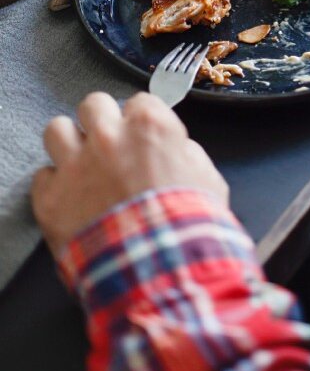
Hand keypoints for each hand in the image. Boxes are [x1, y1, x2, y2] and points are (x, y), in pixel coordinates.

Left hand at [32, 92, 228, 256]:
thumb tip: (174, 150)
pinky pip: (42, 177)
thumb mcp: (207, 177)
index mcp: (149, 125)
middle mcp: (108, 136)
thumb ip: (185, 152)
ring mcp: (75, 165)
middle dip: (101, 121)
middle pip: (93, 104)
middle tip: (109, 144)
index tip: (143, 137)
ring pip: (57, 129)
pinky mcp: (51, 198)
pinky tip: (69, 200)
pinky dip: (54, 187)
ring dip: (69, 144)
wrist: (158, 269)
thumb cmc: (188, 224)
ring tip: (80, 164)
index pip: (139, 101)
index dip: (142, 121)